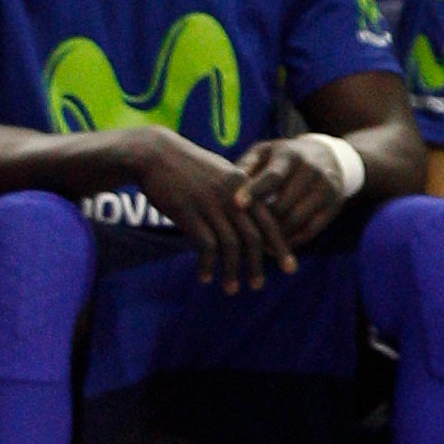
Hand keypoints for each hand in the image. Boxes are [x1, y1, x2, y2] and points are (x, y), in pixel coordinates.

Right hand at [121, 127, 285, 290]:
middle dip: (258, 265)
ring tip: (231, 289)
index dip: (280, 246)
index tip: (289, 267)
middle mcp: (233, 197)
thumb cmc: (188, 168)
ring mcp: (210, 204)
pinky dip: (207, 264)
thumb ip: (239, 196)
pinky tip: (205, 278)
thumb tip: (250, 222)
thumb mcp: (221, 176)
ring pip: (230, 245)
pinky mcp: (188, 212)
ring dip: (232, 271)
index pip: (270, 222)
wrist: (154, 154)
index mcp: (245, 187)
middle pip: (254, 237)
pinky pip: (204, 245)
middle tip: (258, 285)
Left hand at [238, 136, 356, 256]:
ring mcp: (326, 189)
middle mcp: (312, 171)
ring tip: (255, 242)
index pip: (273, 176)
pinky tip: (275, 245)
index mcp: (291, 155)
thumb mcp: (265, 151)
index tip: (237, 204)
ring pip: (297, 220)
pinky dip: (291, 241)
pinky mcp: (334, 205)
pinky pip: (311, 230)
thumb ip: (246, 166)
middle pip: (284, 204)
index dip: (255, 191)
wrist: (327, 155)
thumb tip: (226, 186)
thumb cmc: (283, 157)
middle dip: (262, 220)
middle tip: (240, 232)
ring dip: (275, 234)